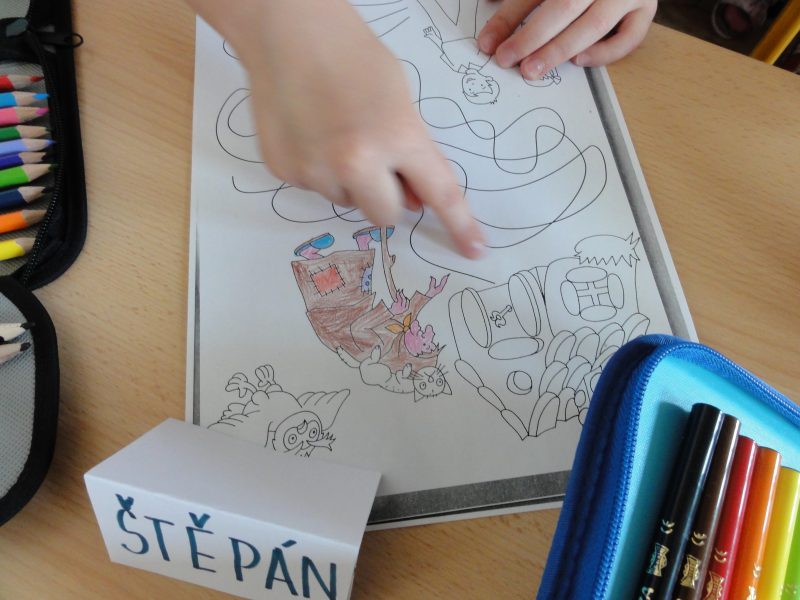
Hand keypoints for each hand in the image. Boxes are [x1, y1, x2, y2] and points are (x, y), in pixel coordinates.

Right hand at [193, 0, 484, 258]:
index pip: (440, 194)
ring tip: (333, 133)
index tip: (475, 249)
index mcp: (397, 137)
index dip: (459, 225)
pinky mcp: (285, 172)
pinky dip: (318, 170)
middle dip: (388, 197)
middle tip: (376, 162)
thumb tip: (412, 201)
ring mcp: (315, 171)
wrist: (286, 30)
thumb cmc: (351, 55)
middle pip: (387, 216)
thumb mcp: (399, 99)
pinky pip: (315, 189)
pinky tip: (309, 132)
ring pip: (348, 202)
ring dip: (350, 182)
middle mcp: (355, 163)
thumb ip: (411, 153)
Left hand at [477, 0, 656, 78]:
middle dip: (532, 38)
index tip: (487, 44)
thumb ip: (518, 4)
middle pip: (564, 7)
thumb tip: (489, 36)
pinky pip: (629, 37)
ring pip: (593, 26)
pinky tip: (579, 61)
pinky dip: (605, 53)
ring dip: (559, 50)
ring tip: (533, 69)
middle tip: (508, 61)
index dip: (507, 19)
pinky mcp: (645, 9)